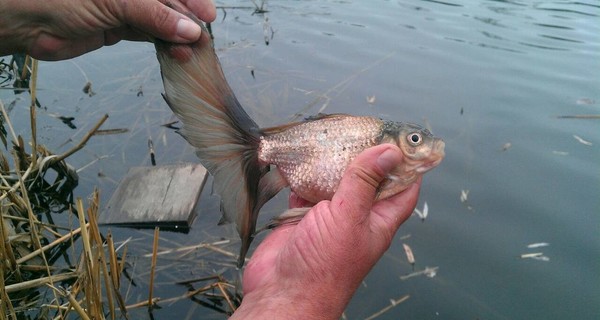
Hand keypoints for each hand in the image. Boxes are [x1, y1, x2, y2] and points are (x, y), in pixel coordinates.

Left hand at [0, 0, 215, 59]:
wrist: (28, 22)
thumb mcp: (117, 1)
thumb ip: (156, 15)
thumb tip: (190, 30)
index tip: (208, 16)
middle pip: (168, 3)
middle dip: (187, 21)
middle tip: (203, 40)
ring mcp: (124, 7)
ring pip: (161, 21)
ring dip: (177, 37)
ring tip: (192, 52)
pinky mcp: (118, 27)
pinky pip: (148, 34)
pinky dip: (163, 45)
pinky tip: (176, 54)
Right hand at [231, 144, 420, 318]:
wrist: (283, 292)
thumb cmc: (324, 266)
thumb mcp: (350, 217)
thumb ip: (365, 182)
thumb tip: (389, 151)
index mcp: (379, 220)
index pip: (403, 187)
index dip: (406, 163)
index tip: (403, 138)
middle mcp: (357, 217)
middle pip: (368, 180)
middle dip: (365, 155)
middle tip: (362, 128)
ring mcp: (330, 216)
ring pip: (337, 182)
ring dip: (334, 162)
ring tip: (333, 136)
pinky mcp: (304, 216)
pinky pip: (308, 189)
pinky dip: (305, 175)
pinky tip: (303, 158)